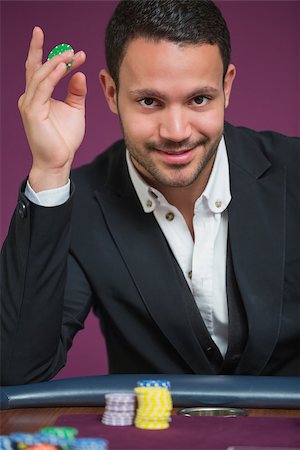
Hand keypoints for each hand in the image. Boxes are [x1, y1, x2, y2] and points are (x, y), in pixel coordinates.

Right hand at [18, 26, 86, 190]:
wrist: (58, 160)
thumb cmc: (64, 139)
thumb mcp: (74, 110)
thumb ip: (76, 92)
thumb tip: (80, 75)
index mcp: (38, 96)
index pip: (41, 70)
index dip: (55, 58)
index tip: (76, 52)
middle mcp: (29, 97)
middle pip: (34, 67)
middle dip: (43, 49)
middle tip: (65, 43)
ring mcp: (29, 103)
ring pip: (39, 75)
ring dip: (55, 62)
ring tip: (71, 54)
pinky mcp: (33, 111)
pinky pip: (44, 87)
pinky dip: (54, 75)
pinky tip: (65, 67)